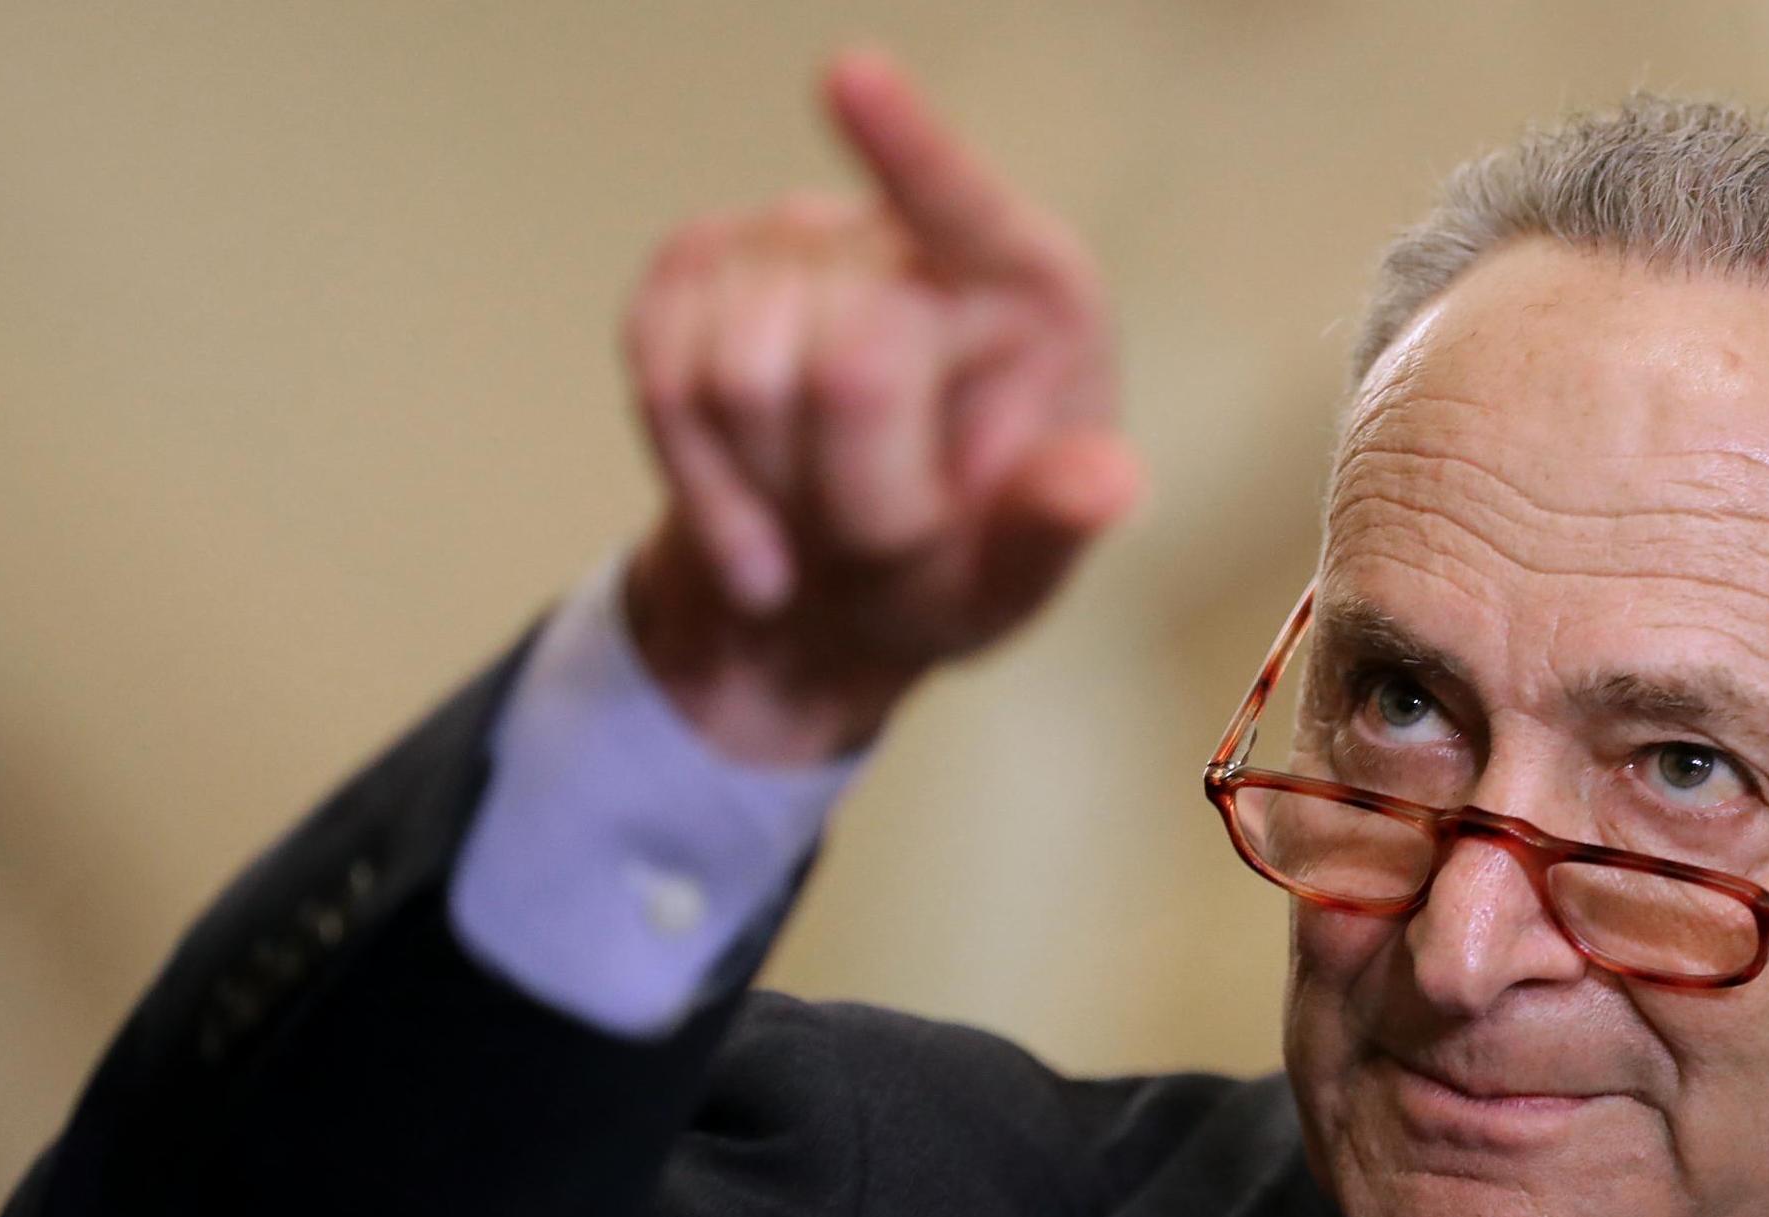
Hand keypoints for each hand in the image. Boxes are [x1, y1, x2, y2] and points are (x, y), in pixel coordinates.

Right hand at [619, 49, 1144, 763]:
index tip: (851, 74)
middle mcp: (908, 238)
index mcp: (1028, 288)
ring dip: (768, 493)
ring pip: (734, 378)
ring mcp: (790, 238)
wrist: (833, 589)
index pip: (965, 212)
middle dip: (850, 492)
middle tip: (874, 542)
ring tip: (813, 532)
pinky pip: (660, 374)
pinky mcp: (691, 268)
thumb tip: (1108, 485)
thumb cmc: (951, 568)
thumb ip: (1049, 527)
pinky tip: (751, 532)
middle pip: (842, 364)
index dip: (908, 149)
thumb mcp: (1014, 578)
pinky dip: (700, 481)